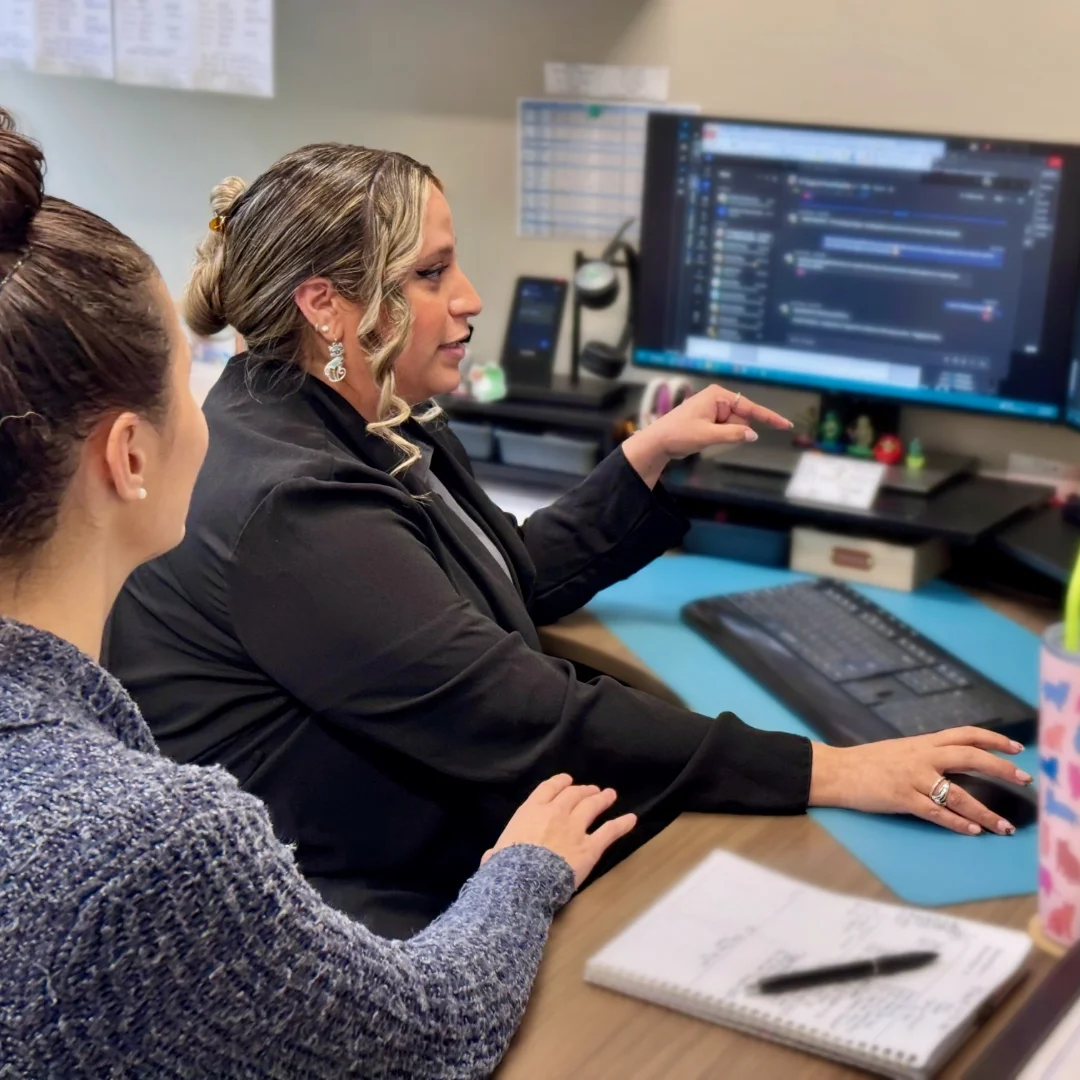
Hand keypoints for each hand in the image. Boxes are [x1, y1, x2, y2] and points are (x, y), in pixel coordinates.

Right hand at [482, 774, 636, 886]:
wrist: (524, 880)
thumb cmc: (506, 867)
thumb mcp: (495, 854)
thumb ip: (496, 852)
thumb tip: (490, 857)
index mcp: (531, 811)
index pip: (549, 788)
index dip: (561, 782)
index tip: (567, 781)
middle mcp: (555, 813)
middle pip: (574, 794)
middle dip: (584, 790)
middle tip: (591, 790)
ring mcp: (575, 828)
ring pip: (592, 806)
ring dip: (602, 799)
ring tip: (609, 795)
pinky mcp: (590, 846)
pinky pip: (610, 831)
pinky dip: (622, 824)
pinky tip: (631, 819)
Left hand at [622, 384, 792, 487]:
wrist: (657, 442)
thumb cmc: (679, 434)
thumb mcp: (707, 435)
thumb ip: (732, 434)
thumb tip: (753, 434)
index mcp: (718, 396)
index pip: (750, 407)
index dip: (768, 417)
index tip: (785, 424)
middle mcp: (718, 399)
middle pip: (741, 420)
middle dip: (733, 431)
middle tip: (708, 434)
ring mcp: (714, 410)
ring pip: (734, 428)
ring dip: (724, 436)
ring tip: (701, 436)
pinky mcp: (710, 420)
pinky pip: (725, 431)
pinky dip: (719, 437)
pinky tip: (702, 437)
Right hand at [808, 727, 1032, 834]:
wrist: (837, 771)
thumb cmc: (866, 762)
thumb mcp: (901, 750)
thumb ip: (926, 754)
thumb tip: (953, 761)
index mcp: (923, 743)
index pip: (965, 734)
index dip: (993, 739)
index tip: (1017, 747)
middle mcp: (922, 757)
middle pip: (970, 757)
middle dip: (1000, 768)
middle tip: (1024, 779)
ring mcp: (913, 777)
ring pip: (958, 794)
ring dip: (985, 812)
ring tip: (1004, 827)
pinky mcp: (903, 798)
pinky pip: (937, 813)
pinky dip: (957, 823)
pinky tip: (972, 831)